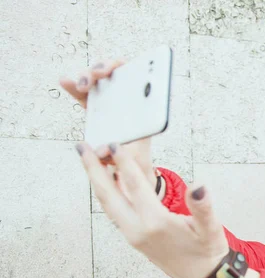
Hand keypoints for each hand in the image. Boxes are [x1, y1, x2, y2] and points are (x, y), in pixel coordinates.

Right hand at [60, 60, 155, 193]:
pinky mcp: (94, 108)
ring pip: (95, 80)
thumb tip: (100, 150)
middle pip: (112, 73)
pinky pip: (82, 94)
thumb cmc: (136, 156)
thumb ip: (119, 152)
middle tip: (99, 74)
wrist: (130, 165)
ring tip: (82, 84)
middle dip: (103, 67)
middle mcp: (124, 98)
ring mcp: (108, 101)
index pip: (133, 75)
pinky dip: (72, 86)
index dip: (123, 66)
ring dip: (87, 76)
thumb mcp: (135, 155)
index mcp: (140, 104)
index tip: (116, 66)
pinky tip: (64, 80)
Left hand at [76, 141, 229, 277]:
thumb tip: (198, 186)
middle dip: (93, 169)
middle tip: (81, 147)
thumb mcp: (211, 228)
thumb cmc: (207, 251)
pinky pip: (114, 211)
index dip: (123, 163)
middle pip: (108, 194)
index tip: (113, 143)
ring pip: (107, 204)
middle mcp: (138, 229)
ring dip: (96, 181)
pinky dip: (106, 194)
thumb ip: (203, 207)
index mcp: (156, 223)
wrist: (203, 277)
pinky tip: (107, 183)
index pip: (135, 186)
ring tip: (88, 160)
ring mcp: (132, 235)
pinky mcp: (133, 238)